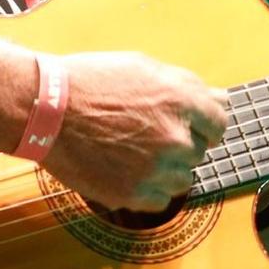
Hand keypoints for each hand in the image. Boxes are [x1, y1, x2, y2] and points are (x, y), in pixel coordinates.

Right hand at [39, 51, 230, 212]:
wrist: (47, 110)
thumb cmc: (91, 82)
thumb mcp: (144, 67)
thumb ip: (188, 85)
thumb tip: (221, 100)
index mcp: (181, 100)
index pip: (219, 123)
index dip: (202, 124)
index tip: (187, 125)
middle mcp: (175, 137)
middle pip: (198, 151)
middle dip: (179, 144)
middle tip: (146, 134)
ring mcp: (156, 169)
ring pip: (182, 179)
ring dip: (167, 170)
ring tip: (135, 153)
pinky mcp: (134, 194)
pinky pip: (161, 201)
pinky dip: (148, 189)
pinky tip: (127, 170)